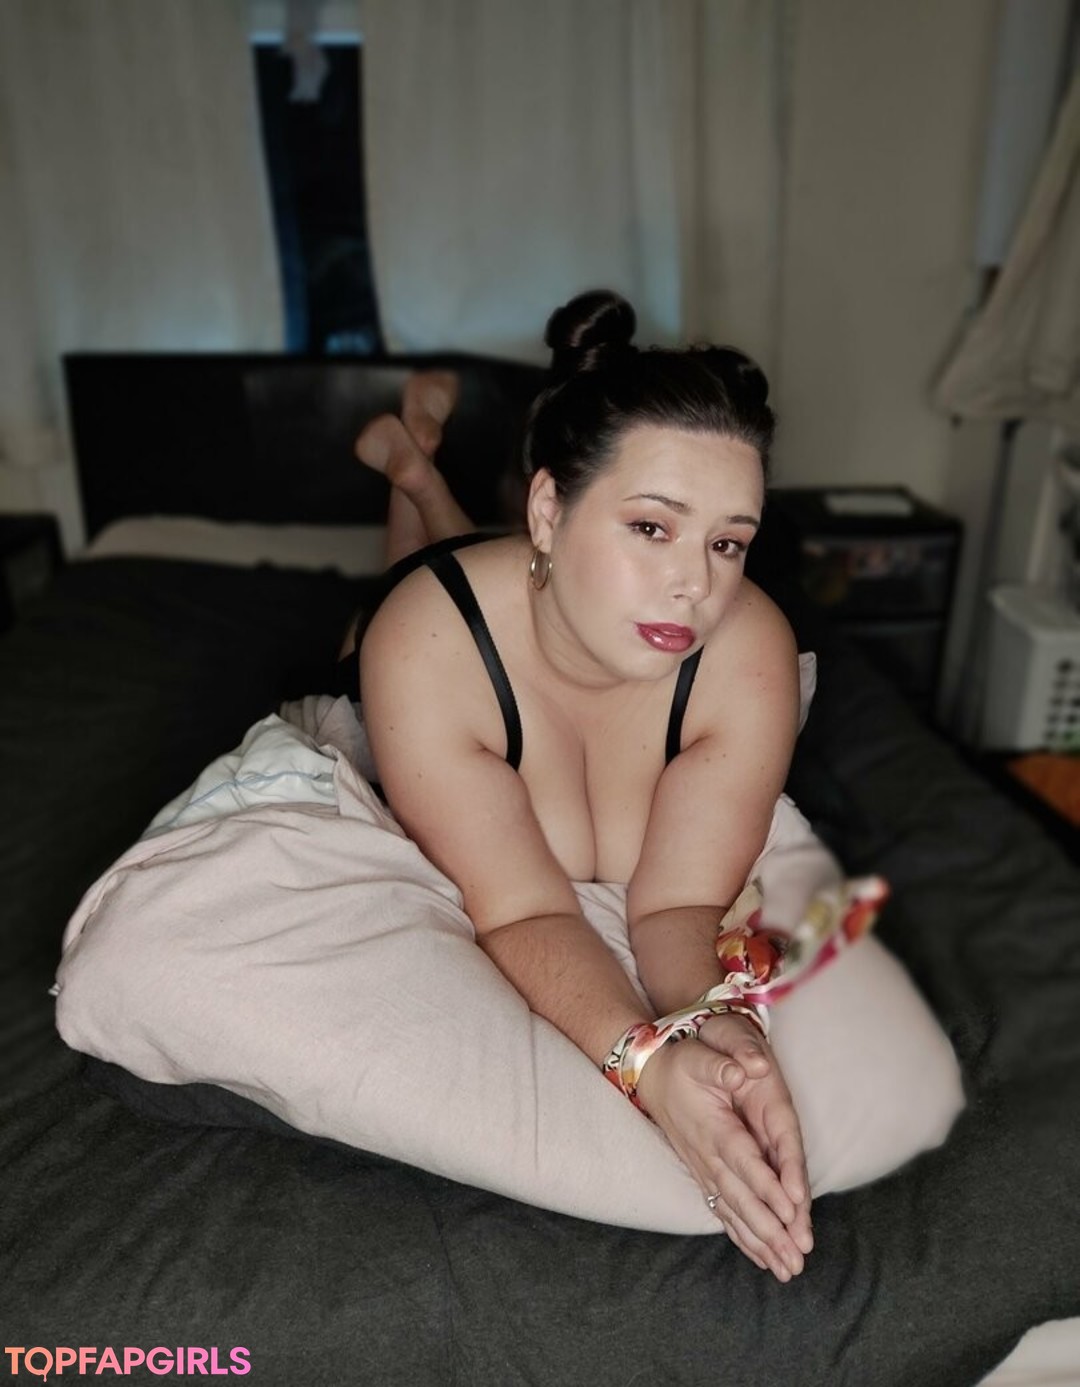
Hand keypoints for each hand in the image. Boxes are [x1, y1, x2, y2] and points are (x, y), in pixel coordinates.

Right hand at [635, 1016, 811, 1280]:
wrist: (651, 1075)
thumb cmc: (683, 1062)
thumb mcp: (700, 1054)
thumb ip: (721, 1063)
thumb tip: (746, 1069)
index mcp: (714, 1127)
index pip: (744, 1161)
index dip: (767, 1186)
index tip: (791, 1212)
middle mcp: (708, 1155)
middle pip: (741, 1198)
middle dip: (769, 1231)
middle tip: (795, 1260)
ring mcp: (705, 1169)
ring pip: (734, 1212)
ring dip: (760, 1242)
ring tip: (786, 1270)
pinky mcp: (705, 1175)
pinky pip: (725, 1212)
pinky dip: (742, 1237)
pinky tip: (761, 1258)